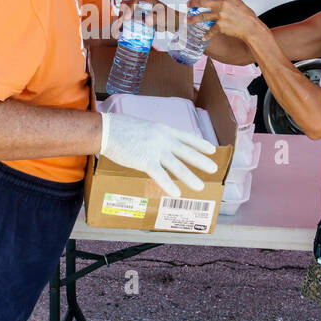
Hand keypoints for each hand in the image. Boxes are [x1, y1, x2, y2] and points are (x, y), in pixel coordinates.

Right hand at [100, 112, 217, 197]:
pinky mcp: (145, 161)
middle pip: (187, 152)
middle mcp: (163, 139)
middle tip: (214, 168)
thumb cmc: (122, 128)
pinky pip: (160, 175)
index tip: (211, 149)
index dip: (200, 144)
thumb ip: (156, 136)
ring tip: (200, 186)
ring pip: (177, 166)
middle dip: (201, 161)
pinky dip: (169, 185)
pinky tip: (177, 193)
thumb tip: (161, 145)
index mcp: (163, 130)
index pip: (187, 137)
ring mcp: (155, 150)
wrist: (107, 130)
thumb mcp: (145, 127)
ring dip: (190, 177)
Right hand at [114, 0, 177, 35]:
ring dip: (121, 20)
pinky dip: (124, 24)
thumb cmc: (170, 18)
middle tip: (121, 25)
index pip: (133, 1)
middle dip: (121, 14)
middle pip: (126, 5)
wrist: (173, 23)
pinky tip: (123, 31)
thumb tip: (146, 20)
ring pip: (125, 12)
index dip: (128, 9)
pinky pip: (128, 19)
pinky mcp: (138, 17)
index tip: (127, 19)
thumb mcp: (163, 18)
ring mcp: (139, 10)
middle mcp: (141, 4)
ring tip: (120, 29)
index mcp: (146, 1)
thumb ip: (155, 18)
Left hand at [186, 0, 261, 43]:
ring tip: (188, 20)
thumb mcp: (237, 2)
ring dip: (193, 18)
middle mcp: (223, 4)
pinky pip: (210, 30)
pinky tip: (204, 36)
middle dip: (193, 2)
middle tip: (189, 4)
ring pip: (202, 16)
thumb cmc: (246, 16)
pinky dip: (207, 34)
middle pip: (202, 1)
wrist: (251, 28)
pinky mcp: (220, 26)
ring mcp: (220, 15)